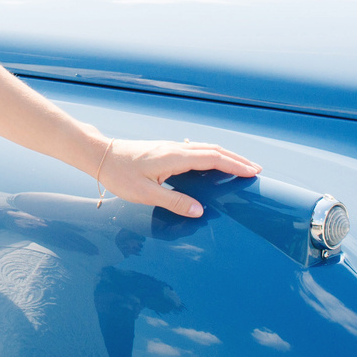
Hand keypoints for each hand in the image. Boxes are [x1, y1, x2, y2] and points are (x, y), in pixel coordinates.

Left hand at [85, 127, 259, 216]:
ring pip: (205, 148)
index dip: (235, 165)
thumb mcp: (145, 193)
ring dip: (225, 155)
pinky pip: (195, 149)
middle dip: (236, 159)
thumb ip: (174, 201)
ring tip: (240, 166)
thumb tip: (199, 210)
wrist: (100, 154)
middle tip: (255, 169)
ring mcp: (170, 146)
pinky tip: (213, 161)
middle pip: (213, 150)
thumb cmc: (119, 174)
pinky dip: (211, 154)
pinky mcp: (165, 149)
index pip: (213, 158)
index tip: (253, 172)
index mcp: (174, 157)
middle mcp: (175, 148)